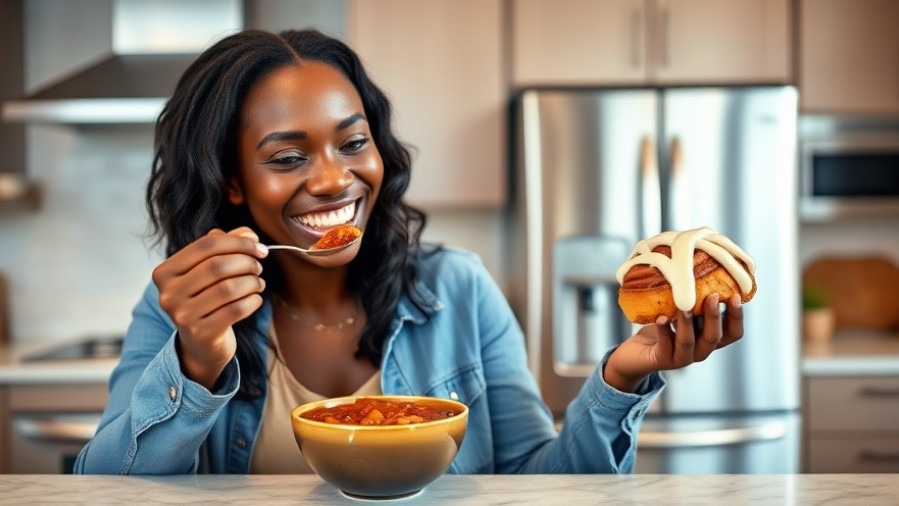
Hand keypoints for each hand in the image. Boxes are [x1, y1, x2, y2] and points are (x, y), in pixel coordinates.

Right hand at [152, 227, 267, 388]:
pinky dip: (253, 300)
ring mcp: (182, 316)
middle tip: (259, 267)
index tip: (260, 247)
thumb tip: (249, 234)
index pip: (206, 245)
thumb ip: (227, 245)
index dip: (238, 242)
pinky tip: (256, 299)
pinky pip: (236, 310)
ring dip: (252, 282)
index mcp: (164, 272)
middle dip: (246, 262)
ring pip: (229, 288)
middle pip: (217, 266)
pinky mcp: (201, 333)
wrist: (200, 343)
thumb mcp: (209, 269)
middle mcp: (168, 294)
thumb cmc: (206, 298)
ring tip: (258, 283)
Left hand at [604, 293, 743, 392]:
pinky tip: (661, 318)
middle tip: (713, 295)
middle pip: (714, 338)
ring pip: (689, 342)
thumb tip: (699, 266)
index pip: (732, 333)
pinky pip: (665, 345)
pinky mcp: (661, 359)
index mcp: (708, 338)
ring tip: (685, 307)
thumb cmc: (663, 326)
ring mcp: (681, 357)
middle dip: (715, 316)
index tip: (736, 296)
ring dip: (688, 323)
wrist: (636, 354)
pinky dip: (664, 330)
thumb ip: (693, 299)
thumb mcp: (681, 311)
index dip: (737, 317)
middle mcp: (699, 350)